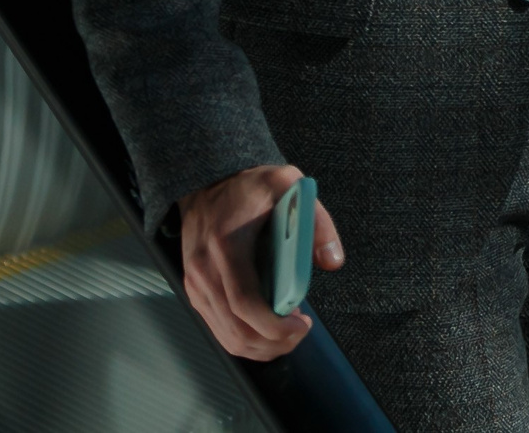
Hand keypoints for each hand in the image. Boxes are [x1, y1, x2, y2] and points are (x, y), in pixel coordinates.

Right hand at [177, 164, 344, 358]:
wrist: (205, 182)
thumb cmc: (247, 186)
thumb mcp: (287, 185)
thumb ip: (316, 221)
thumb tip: (333, 261)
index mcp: (226, 247)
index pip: (246, 303)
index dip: (275, 326)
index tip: (302, 325)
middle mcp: (204, 271)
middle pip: (237, 330)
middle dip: (274, 342)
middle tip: (301, 331)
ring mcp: (196, 285)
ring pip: (227, 337)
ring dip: (261, 346)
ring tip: (288, 332)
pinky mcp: (195, 291)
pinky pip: (220, 328)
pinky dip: (246, 338)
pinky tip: (268, 328)